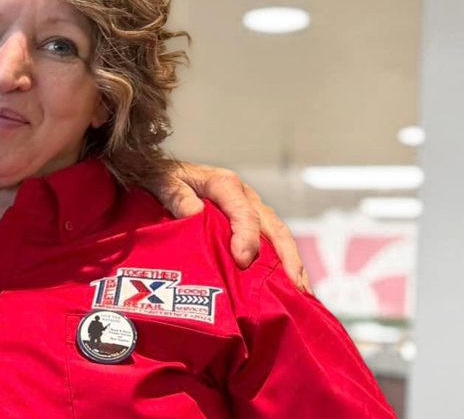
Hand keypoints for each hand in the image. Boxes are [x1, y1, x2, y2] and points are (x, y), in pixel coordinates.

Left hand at [153, 161, 308, 291]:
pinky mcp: (250, 222)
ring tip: (301, 290)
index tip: (242, 260)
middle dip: (286, 256)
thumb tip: (195, 213)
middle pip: (272, 226)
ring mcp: (250, 208)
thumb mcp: (163, 181)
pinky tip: (290, 284)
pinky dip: (283, 262)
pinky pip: (271, 241)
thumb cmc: (164, 177)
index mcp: (224, 184)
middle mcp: (244, 195)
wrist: (162, 172)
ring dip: (291, 262)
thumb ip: (177, 196)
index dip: (246, 237)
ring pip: (277, 235)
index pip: (244, 213)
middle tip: (293, 284)